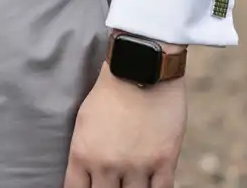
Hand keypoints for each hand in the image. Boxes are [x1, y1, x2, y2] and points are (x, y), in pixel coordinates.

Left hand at [63, 64, 186, 187]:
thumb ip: (85, 153)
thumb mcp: (84, 122)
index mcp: (83, 154)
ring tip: (131, 183)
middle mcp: (107, 165)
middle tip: (114, 183)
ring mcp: (137, 166)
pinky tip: (152, 186)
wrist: (140, 70)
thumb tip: (87, 176)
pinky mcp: (164, 162)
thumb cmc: (109, 92)